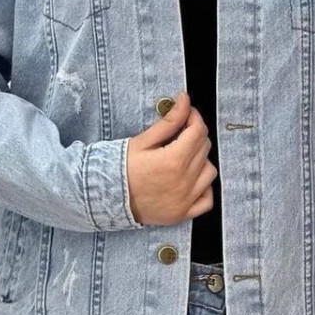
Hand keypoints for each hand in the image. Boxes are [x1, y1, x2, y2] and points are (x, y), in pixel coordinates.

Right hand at [126, 91, 217, 225]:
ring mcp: (185, 200)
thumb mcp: (143, 141)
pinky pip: (207, 200)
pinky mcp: (182, 214)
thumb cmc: (119, 167)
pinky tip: (191, 181)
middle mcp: (183, 181)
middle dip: (195, 136)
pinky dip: (204, 188)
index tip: (186, 114)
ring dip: (201, 161)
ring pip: (209, 171)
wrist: (105, 197)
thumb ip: (169, 121)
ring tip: (183, 158)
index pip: (198, 131)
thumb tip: (184, 100)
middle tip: (180, 134)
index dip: (194, 118)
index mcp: (174, 160)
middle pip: (204, 149)